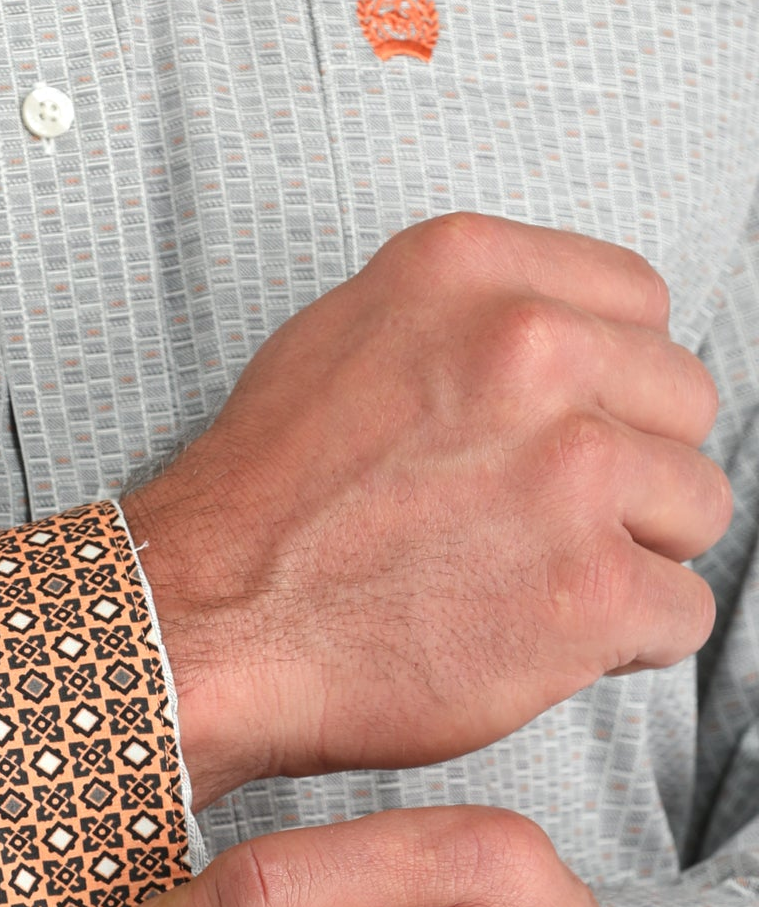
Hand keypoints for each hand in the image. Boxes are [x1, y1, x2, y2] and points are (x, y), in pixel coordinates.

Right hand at [120, 212, 728, 810]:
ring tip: (535, 571)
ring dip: (634, 549)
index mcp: (470, 269)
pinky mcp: (588, 590)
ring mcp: (568, 469)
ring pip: (698, 505)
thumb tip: (581, 336)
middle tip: (543, 510)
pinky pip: (683, 613)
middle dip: (632, 461)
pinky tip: (538, 633)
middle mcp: (529, 347)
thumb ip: (474, 312)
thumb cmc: (272, 487)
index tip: (567, 421)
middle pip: (683, 399)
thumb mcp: (350, 328)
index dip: (612, 373)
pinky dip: (625, 638)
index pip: (640, 299)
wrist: (209, 619)